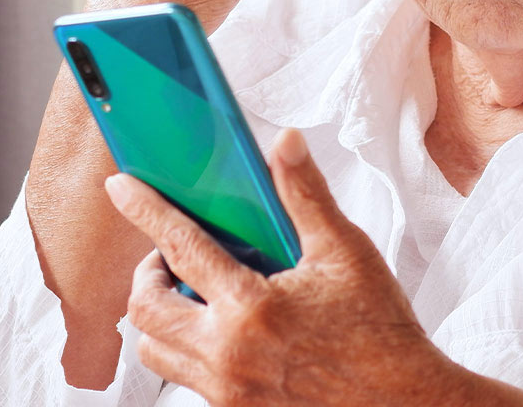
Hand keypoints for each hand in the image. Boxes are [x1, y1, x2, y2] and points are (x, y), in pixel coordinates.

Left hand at [104, 128, 462, 406]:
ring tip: (191, 293)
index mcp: (252, 308)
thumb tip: (286, 142)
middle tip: (170, 256)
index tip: (121, 187)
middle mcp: (227, 354)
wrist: (401, 403)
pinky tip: (220, 329)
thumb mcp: (346, 252)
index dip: (145, 210)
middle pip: (145, 308)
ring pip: (154, 351)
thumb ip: (306, 195)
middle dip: (146, 274)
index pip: (180, 246)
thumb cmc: (379, 330)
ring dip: (159, 316)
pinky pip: (184, 378)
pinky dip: (184, 348)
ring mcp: (227, 389)